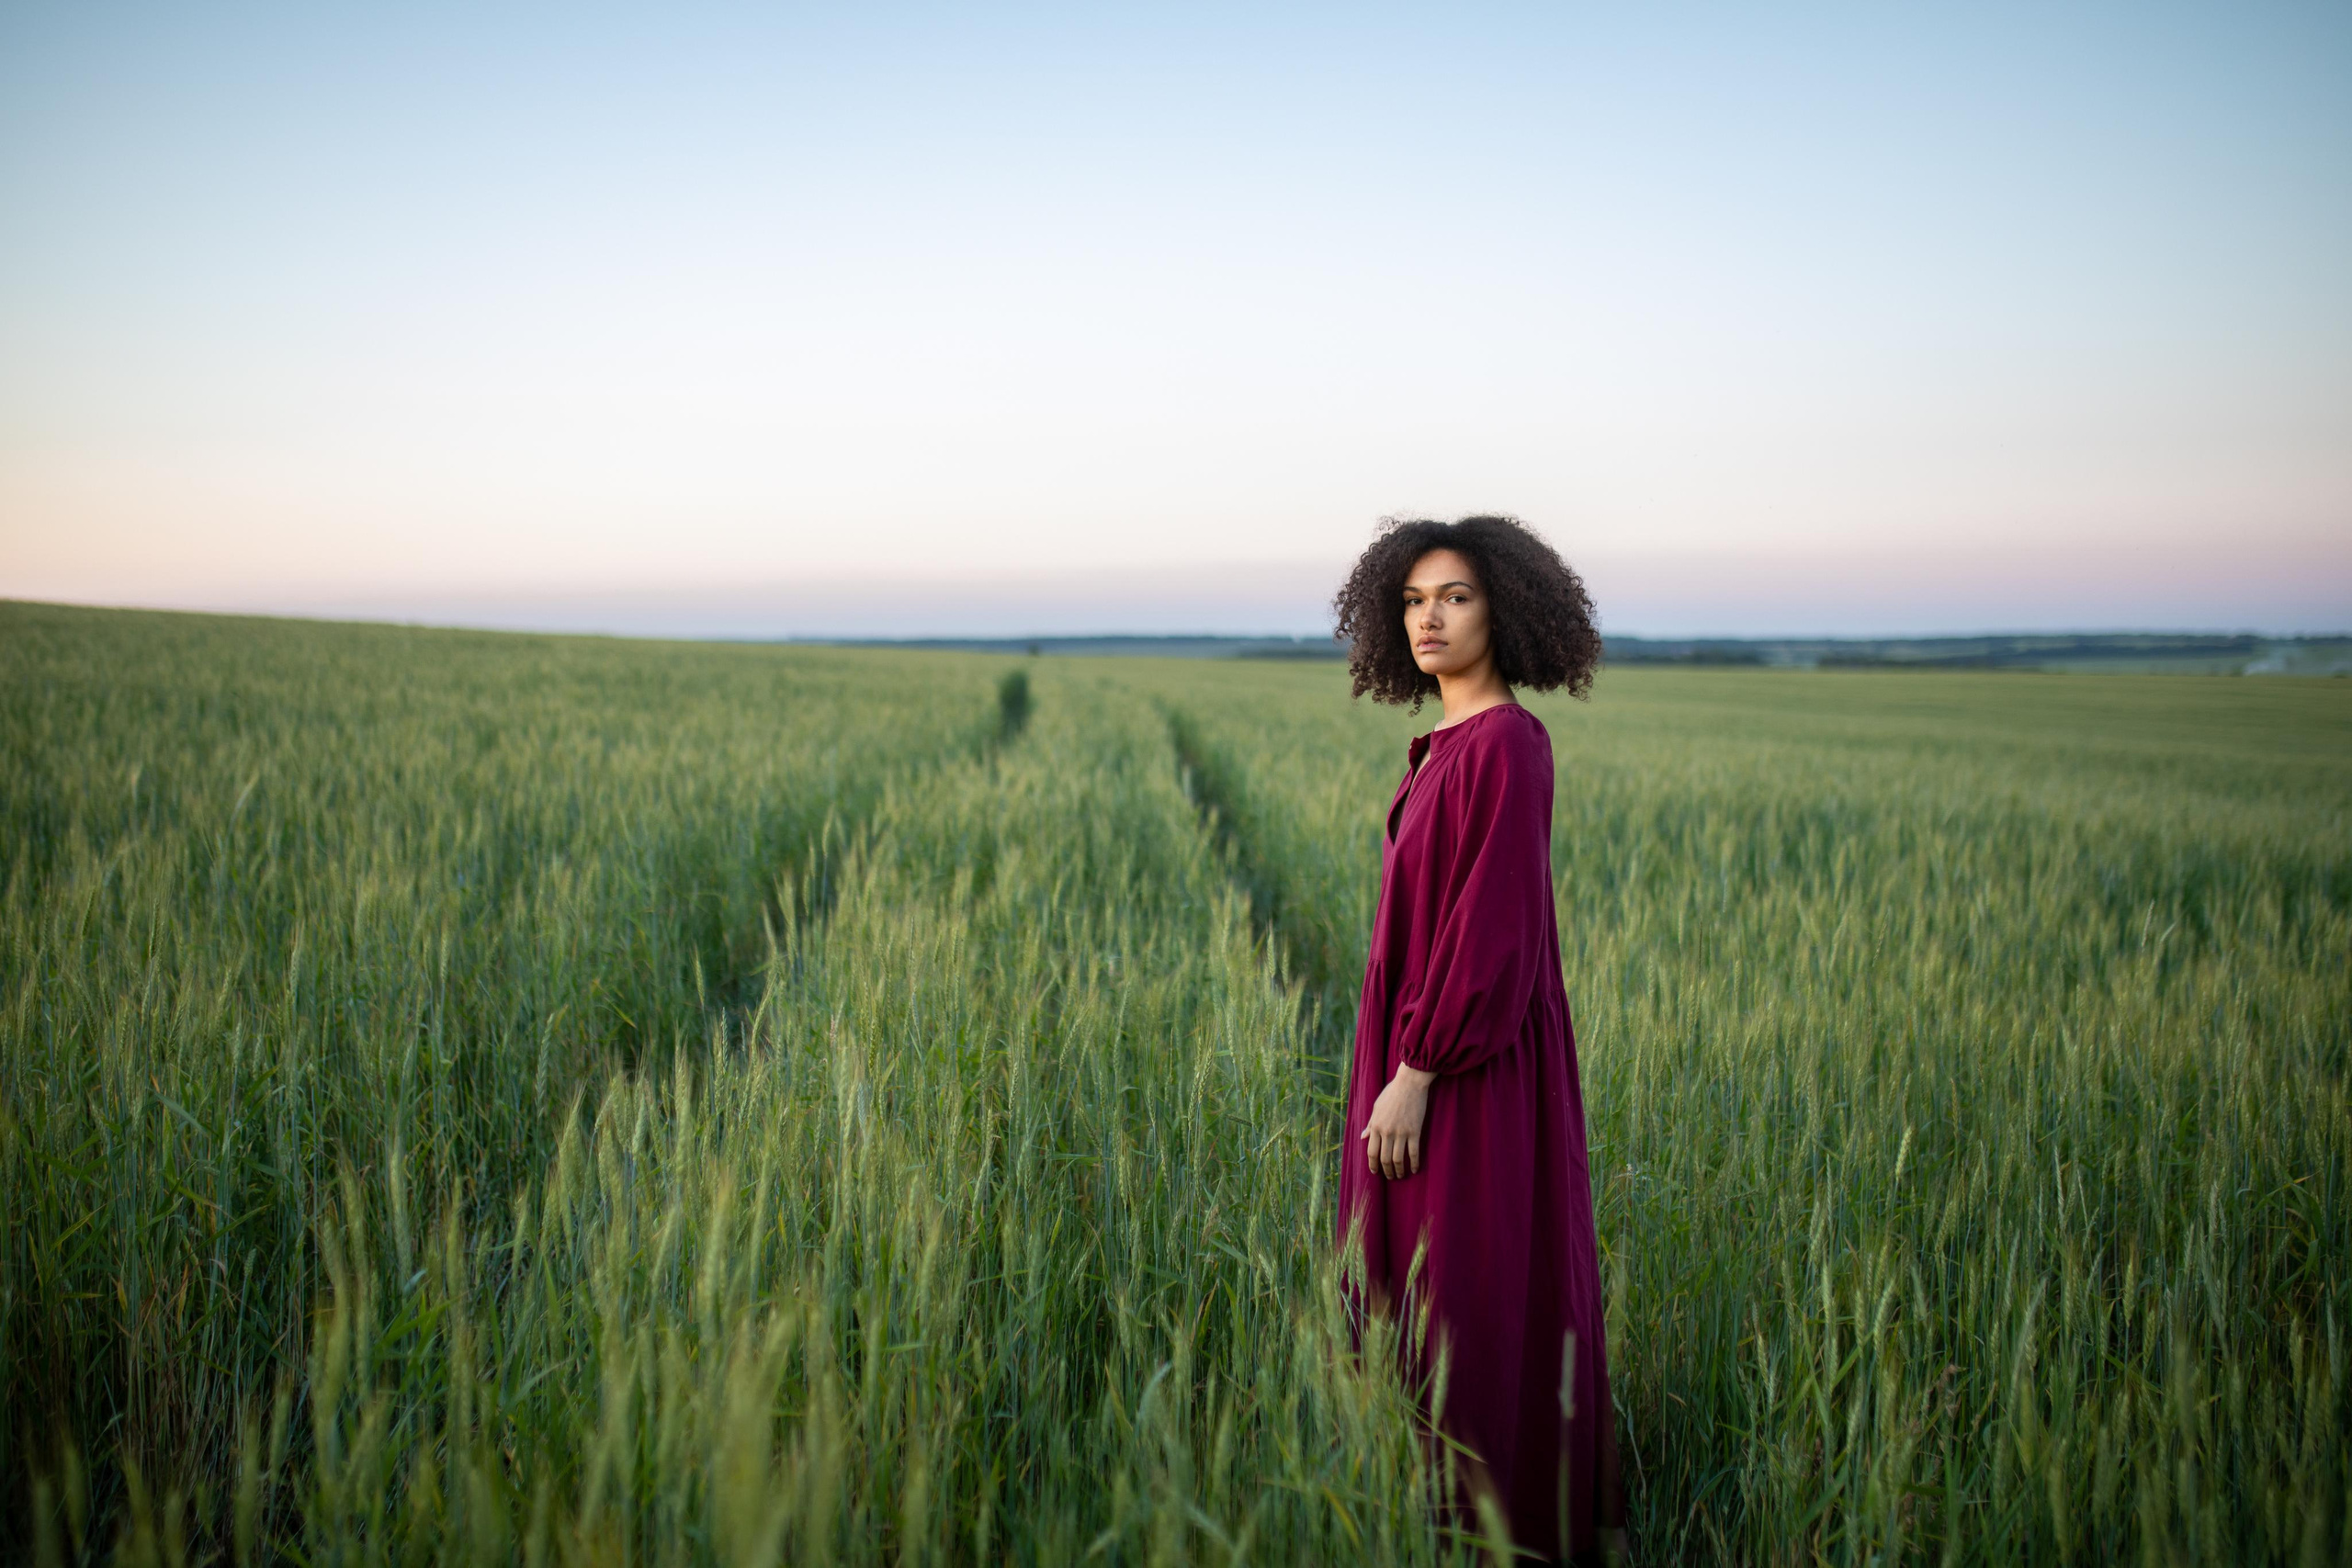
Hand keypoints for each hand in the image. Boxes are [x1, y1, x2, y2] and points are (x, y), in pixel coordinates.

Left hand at [1360, 1064, 1435, 1179]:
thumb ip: (1370, 1123)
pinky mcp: (1415, 1132)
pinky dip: (1413, 1164)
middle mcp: (1386, 1132)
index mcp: (1376, 1126)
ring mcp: (1401, 1133)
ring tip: (1401, 1175)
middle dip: (1386, 1171)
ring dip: (1399, 1171)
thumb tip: (1363, 1137)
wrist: (1410, 1083)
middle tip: (1390, 1177)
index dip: (1373, 1164)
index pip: (1371, 1151)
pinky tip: (1414, 1170)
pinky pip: (1413, 1153)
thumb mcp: (1376, 1107)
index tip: (1375, 1172)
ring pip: (1398, 1159)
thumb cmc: (1392, 1093)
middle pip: (1384, 1159)